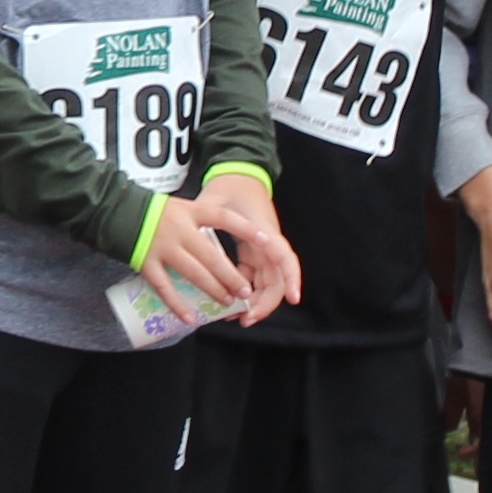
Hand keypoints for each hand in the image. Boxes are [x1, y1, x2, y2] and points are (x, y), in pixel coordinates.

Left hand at [191, 170, 302, 322]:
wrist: (237, 172)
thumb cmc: (228, 186)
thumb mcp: (215, 205)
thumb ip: (210, 226)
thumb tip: (199, 250)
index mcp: (264, 231)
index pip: (285, 258)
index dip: (292, 279)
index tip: (293, 299)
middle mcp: (268, 243)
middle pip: (276, 279)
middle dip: (265, 303)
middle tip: (246, 320)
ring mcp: (263, 249)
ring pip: (266, 283)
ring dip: (255, 302)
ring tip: (236, 318)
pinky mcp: (254, 252)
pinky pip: (254, 277)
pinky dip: (246, 291)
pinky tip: (230, 304)